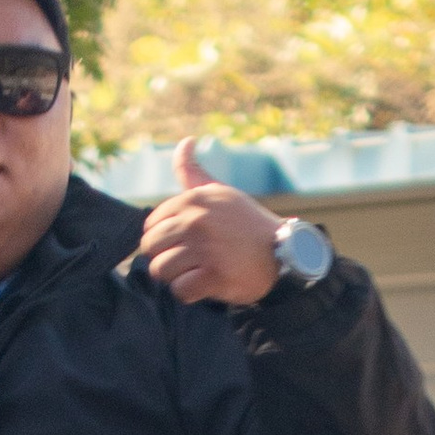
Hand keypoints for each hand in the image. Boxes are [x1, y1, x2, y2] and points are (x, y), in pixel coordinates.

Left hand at [138, 137, 289, 306]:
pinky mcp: (214, 275)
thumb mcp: (221, 192)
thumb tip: (186, 141)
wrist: (284, 252)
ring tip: (199, 272)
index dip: (164, 240)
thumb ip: (194, 171)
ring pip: (161, 270)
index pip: (150, 225)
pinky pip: (180, 291)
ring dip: (178, 277)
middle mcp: (196, 220)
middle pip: (150, 248)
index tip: (186, 243)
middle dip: (166, 259)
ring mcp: (205, 248)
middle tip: (191, 261)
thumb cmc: (247, 224)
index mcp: (192, 200)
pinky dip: (191, 294)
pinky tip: (208, 285)